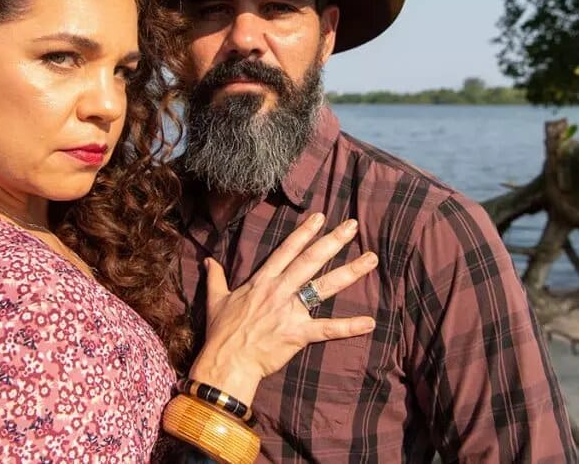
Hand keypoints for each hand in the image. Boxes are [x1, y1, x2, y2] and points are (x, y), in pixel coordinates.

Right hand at [188, 213, 376, 404]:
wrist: (226, 362)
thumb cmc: (221, 333)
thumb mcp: (216, 300)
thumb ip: (215, 277)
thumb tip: (207, 260)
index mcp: (262, 281)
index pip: (287, 250)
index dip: (304, 232)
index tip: (321, 217)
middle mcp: (279, 290)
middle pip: (311, 260)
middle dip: (333, 241)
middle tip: (353, 226)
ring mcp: (290, 311)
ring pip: (325, 287)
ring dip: (350, 272)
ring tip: (371, 260)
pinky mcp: (298, 334)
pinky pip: (328, 329)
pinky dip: (350, 327)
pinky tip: (370, 323)